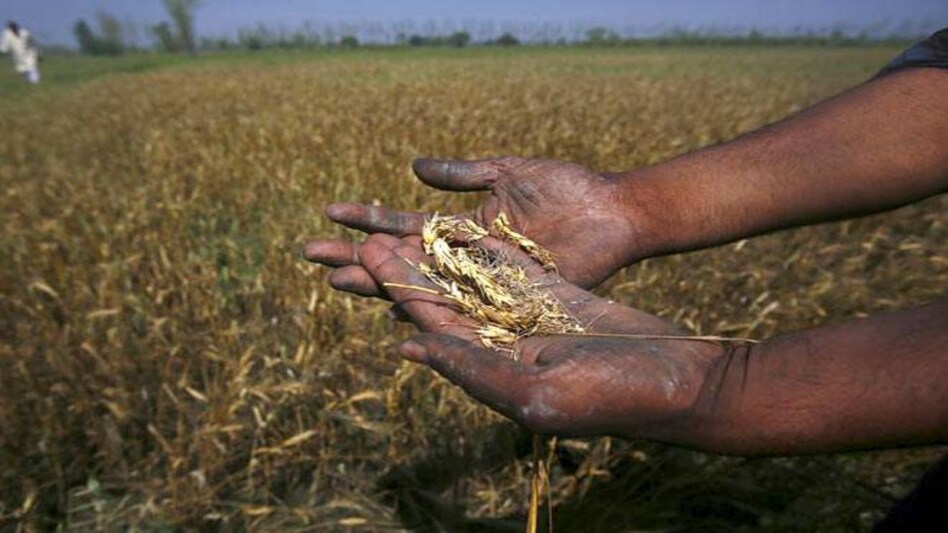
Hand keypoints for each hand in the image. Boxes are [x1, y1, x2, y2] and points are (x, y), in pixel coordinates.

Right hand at [303, 157, 648, 295]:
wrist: (612, 213)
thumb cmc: (566, 189)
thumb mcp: (508, 172)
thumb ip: (463, 174)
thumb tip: (412, 168)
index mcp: (462, 227)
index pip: (403, 226)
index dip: (366, 220)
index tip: (327, 213)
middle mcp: (464, 258)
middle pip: (399, 260)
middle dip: (355, 256)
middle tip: (309, 255)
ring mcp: (482, 281)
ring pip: (421, 285)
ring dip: (378, 282)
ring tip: (337, 280)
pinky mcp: (506, 298)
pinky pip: (459, 307)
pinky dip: (428, 308)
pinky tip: (393, 308)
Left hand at [356, 232, 721, 438]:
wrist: (680, 381)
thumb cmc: (614, 398)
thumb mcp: (536, 393)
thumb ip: (472, 369)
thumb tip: (409, 349)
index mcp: (492, 368)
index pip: (432, 325)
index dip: (397, 290)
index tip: (364, 257)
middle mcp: (503, 343)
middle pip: (441, 300)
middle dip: (405, 269)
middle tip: (366, 235)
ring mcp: (530, 317)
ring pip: (469, 280)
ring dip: (435, 254)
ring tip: (398, 224)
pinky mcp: (557, 296)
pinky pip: (510, 267)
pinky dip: (482, 247)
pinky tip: (455, 225)